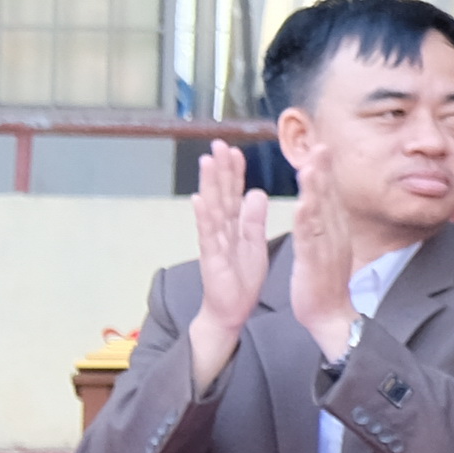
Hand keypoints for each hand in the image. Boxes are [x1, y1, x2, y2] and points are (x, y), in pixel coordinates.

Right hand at [180, 142, 271, 384]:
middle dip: (219, 169)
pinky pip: (208, 235)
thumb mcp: (254, 242)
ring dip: (209, 185)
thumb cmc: (241, 276)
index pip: (233, 193)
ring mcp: (214, 242)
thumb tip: (255, 191)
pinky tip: (198, 201)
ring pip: (212, 208)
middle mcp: (221, 229)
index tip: (234, 149)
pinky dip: (203, 217)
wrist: (231, 308)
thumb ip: (253, 218)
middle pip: (220, 194)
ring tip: (207, 162)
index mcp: (234, 225)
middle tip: (218, 143)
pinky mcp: (212, 258)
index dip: (234, 172)